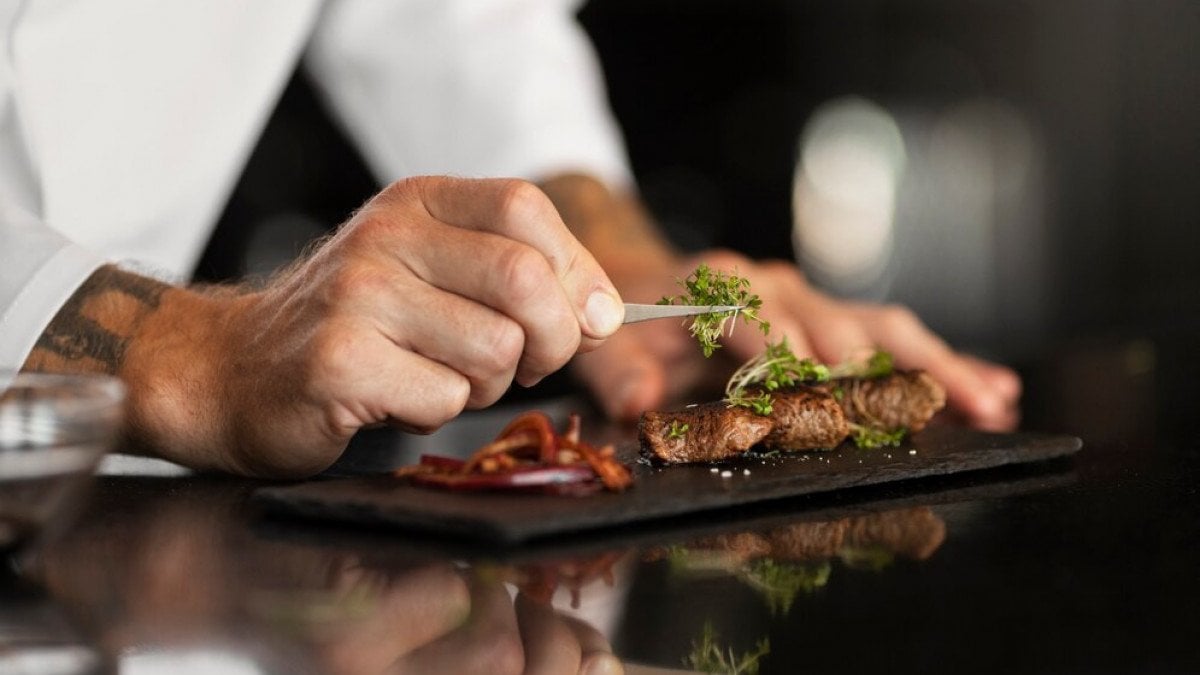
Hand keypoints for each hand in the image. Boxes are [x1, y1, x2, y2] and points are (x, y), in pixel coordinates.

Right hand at [33, 177, 623, 476]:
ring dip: (485, 385)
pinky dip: (435, 415)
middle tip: (525, 363)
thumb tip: (606, 313)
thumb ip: (518, 275)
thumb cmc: (352, 326)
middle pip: (525, 281)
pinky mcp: (337, 362)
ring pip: (494, 349)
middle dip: (550, 341)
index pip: (527, 210)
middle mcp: (386, 236)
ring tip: (435, 376)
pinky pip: (444, 400)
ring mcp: (357, 296)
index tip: (586, 320)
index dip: (576, 272)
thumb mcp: (430, 272)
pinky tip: (393, 400)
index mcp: (417, 202)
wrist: (231, 370)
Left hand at [573, 249, 1019, 430]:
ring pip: (885, 330)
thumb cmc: (629, 324)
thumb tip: (639, 402)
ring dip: (940, 365)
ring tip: (991, 402)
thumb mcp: (608, 347)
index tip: (823, 393)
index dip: (793, 358)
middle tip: (935, 410)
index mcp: (722, 287)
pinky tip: (992, 385)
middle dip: (888, 371)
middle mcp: (777, 287)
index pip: (767, 323)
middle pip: (844, 327)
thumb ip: (617, 374)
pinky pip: (894, 339)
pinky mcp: (832, 321)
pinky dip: (942, 362)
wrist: (641, 286)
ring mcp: (811, 302)